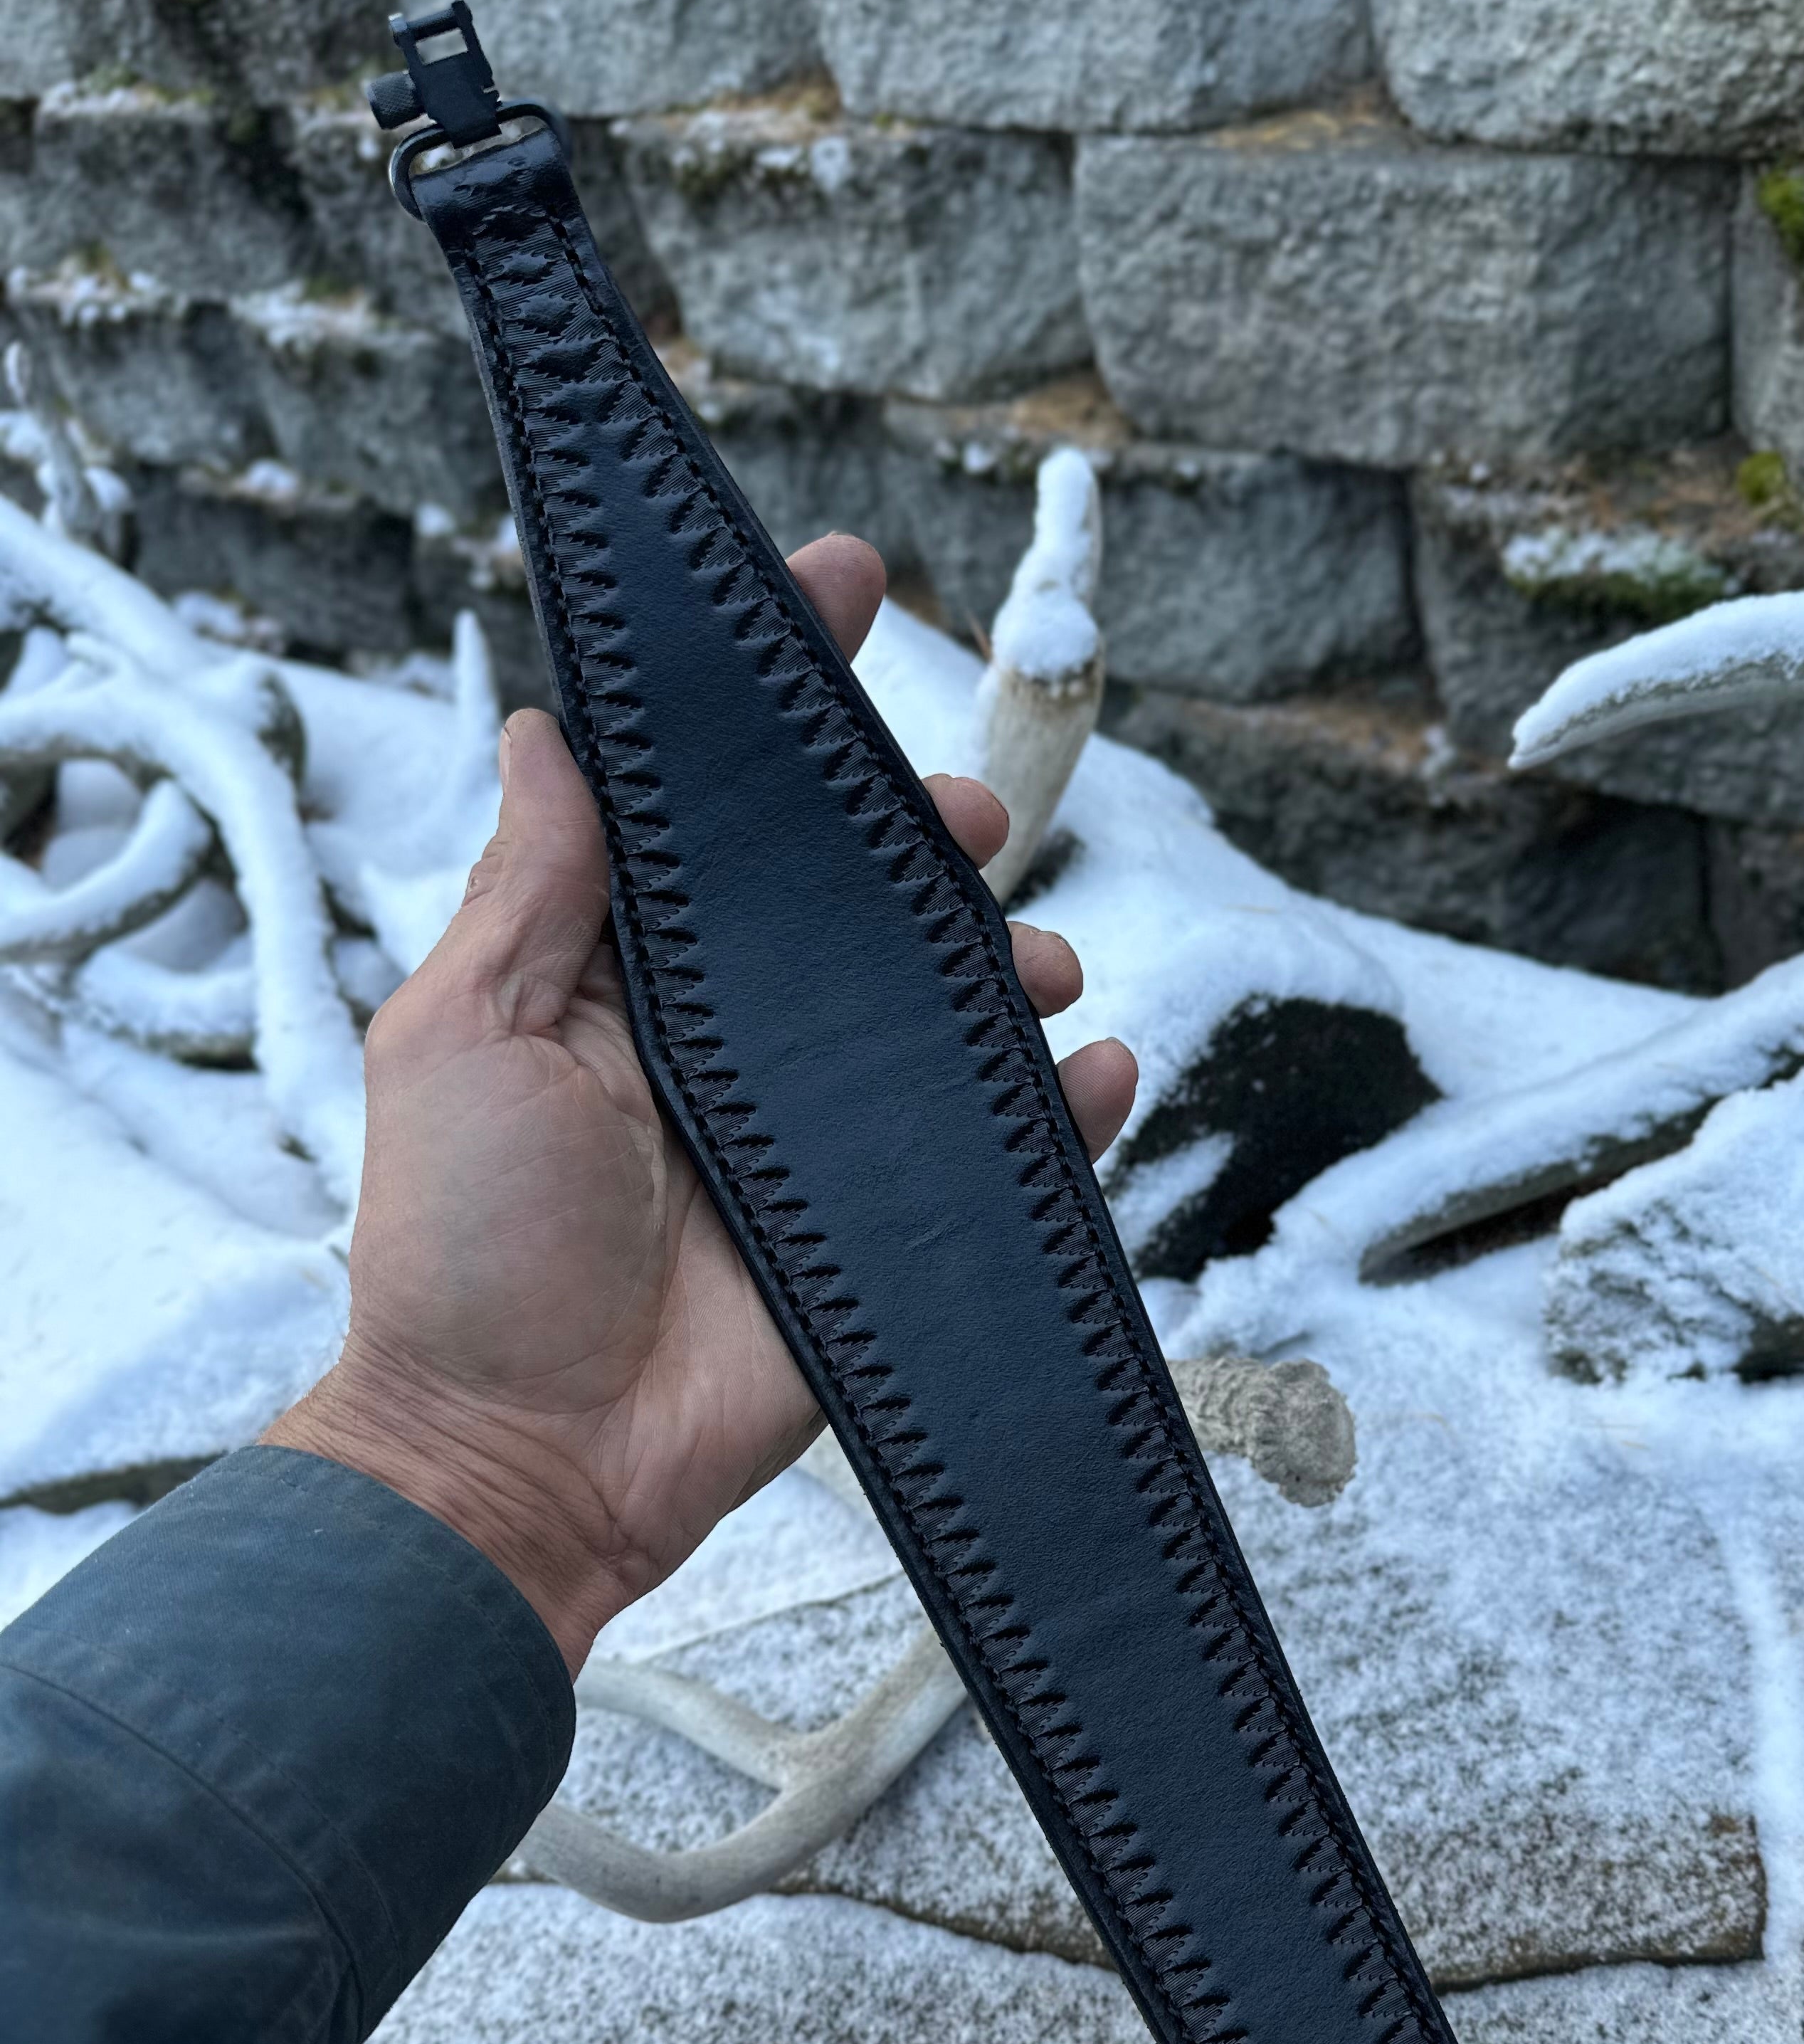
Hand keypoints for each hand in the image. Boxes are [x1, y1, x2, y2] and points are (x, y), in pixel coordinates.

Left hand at [266, 535, 1136, 1672]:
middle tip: (961, 818)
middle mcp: (734, 1039)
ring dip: (1014, 964)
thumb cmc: (465, 1249)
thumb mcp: (463, 1036)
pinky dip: (1072, 1111)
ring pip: (950, 1013)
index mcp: (631, 975)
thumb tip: (557, 725)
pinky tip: (1100, 1072)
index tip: (839, 585)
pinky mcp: (888, 1232)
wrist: (526, 1459)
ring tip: (1041, 963)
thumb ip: (533, 889)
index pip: (714, 807)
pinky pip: (1009, 1152)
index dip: (777, 699)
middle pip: (857, 898)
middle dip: (925, 835)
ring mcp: (820, 1136)